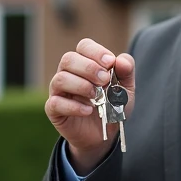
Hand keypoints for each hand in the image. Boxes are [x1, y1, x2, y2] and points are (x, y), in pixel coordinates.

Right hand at [45, 38, 135, 174]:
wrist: (104, 134)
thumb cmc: (112, 106)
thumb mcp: (126, 89)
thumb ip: (126, 72)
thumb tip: (121, 61)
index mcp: (85, 63)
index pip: (84, 46)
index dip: (96, 52)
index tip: (110, 63)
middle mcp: (68, 73)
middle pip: (68, 58)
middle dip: (89, 68)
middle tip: (105, 80)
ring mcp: (58, 91)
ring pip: (60, 79)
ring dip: (81, 85)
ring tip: (97, 96)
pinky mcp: (54, 109)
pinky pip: (55, 103)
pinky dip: (74, 106)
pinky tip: (89, 110)